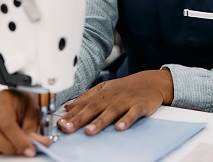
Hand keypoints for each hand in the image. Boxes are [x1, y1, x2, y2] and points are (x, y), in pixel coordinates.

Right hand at [0, 90, 51, 155]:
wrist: (18, 98)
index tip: (29, 149)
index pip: (6, 123)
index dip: (18, 140)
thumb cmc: (24, 103)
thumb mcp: (33, 112)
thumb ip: (33, 129)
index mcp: (3, 98)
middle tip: (19, 150)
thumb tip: (38, 144)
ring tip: (9, 147)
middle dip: (5, 146)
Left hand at [58, 69, 172, 135]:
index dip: (71, 115)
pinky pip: (133, 113)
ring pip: (112, 111)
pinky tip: (120, 127)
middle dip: (79, 119)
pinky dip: (127, 119)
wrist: (152, 82)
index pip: (84, 105)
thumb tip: (68, 106)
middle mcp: (112, 97)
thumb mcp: (105, 89)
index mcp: (102, 94)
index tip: (60, 123)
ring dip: (100, 121)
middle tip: (67, 128)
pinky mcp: (140, 105)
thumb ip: (87, 97)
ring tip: (89, 131)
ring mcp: (126, 101)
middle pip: (94, 108)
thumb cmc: (127, 88)